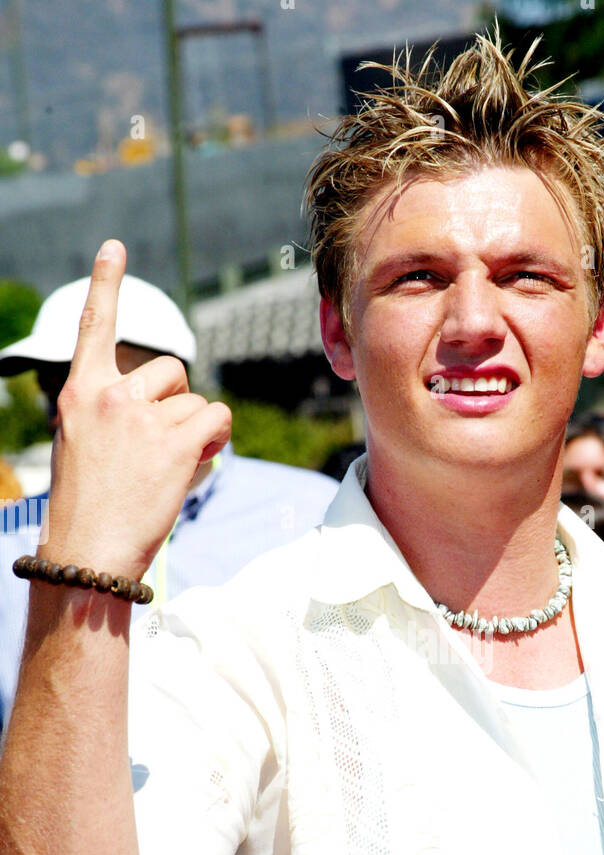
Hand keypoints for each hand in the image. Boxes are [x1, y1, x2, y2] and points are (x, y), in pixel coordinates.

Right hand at [41, 240, 231, 577]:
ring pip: (195, 402)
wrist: (89, 551)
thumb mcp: (84, 445)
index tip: (114, 247)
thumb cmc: (90, 508)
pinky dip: (216, 440)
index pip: (94, 326)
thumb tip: (171, 410)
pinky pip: (217, 419)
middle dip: (176, 405)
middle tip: (158, 448)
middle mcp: (110, 395)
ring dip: (194, 432)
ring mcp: (143, 417)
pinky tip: (195, 463)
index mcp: (80, 392)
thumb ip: (115, 414)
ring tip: (166, 468)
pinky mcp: (176, 442)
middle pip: (170, 371)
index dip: (107, 283)